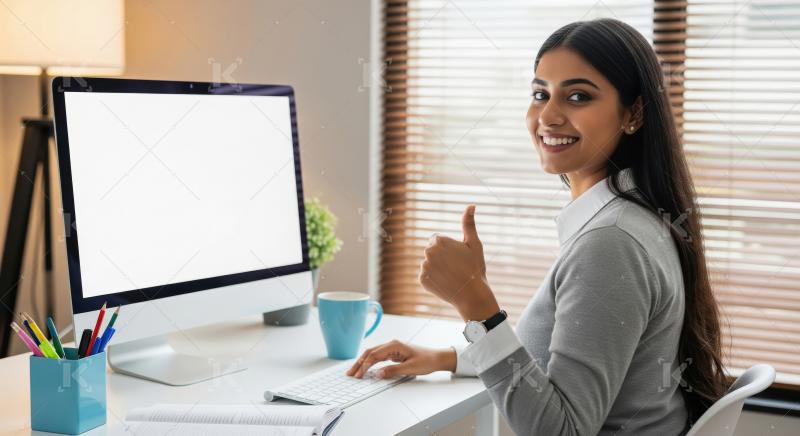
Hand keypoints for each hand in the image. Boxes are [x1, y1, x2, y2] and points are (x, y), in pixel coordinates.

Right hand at [345, 339, 455, 378]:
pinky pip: (378, 357)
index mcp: (394, 345)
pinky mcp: (393, 353)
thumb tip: (378, 374)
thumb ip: (393, 371)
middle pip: (370, 353)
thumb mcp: (410, 368)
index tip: (358, 375)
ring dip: (362, 362)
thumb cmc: (427, 360)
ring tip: (354, 372)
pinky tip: (365, 368)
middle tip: (350, 374)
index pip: (374, 355)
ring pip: (372, 354)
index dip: (364, 365)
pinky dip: (370, 362)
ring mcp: (392, 348)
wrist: (437, 358)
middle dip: (359, 363)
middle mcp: (391, 344)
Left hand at [419, 204, 499, 320]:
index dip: (448, 248)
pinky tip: (445, 282)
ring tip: (451, 275)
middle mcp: (428, 252)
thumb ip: (468, 224)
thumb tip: (471, 205)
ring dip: (437, 268)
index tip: (457, 256)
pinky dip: (433, 279)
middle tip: (455, 267)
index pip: (437, 239)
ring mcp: (424, 267)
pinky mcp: (422, 280)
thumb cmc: (475, 268)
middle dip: (441, 256)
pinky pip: (426, 276)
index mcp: (439, 241)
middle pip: (431, 251)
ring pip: (429, 263)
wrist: (472, 294)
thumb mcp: (474, 244)